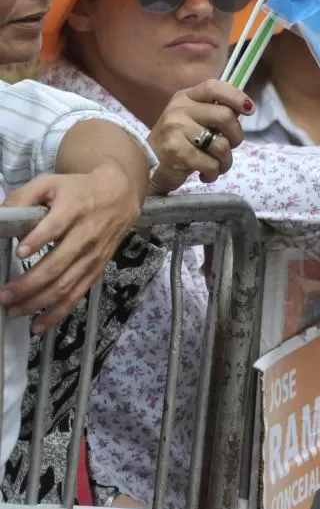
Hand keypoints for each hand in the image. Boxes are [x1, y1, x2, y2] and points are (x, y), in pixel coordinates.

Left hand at [0, 164, 140, 328]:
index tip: (19, 253)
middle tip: (3, 295)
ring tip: (12, 310)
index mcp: (73, 209)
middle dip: (28, 284)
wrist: (119, 196)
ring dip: (37, 302)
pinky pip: (76, 295)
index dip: (38, 240)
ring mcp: (92, 256)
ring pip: (65, 285)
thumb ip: (23, 197)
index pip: (55, 227)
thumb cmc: (78, 190)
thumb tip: (0, 216)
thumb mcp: (51, 183)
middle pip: (57, 265)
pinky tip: (38, 325)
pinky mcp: (96, 270)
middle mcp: (85, 235)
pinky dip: (57, 313)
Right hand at [147, 81, 251, 191]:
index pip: (214, 87)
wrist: (148, 168)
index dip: (236, 96)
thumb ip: (214, 112)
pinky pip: (211, 163)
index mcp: (185, 97)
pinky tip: (205, 174)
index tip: (250, 110)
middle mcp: (179, 109)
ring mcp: (175, 129)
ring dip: (226, 161)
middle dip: (236, 137)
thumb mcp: (192, 120)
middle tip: (230, 147)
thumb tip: (246, 108)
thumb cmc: (178, 143)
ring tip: (217, 165)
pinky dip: (214, 173)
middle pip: (225, 116)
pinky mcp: (176, 151)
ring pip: (221, 144)